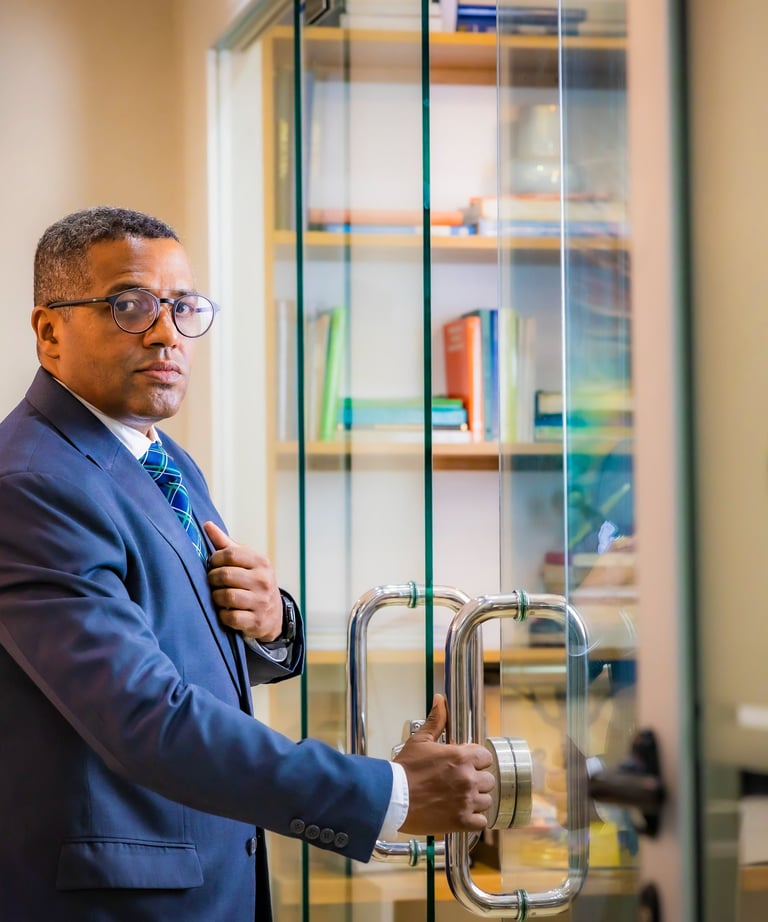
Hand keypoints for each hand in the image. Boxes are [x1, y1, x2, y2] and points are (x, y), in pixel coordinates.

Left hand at [203, 522, 282, 641]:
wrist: (274, 614)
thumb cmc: (253, 582)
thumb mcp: (246, 562)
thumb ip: (226, 544)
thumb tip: (207, 524)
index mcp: (261, 562)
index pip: (230, 554)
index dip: (215, 559)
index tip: (213, 564)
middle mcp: (264, 581)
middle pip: (225, 575)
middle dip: (213, 579)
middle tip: (213, 581)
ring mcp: (261, 602)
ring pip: (226, 596)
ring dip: (216, 597)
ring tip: (218, 596)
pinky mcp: (256, 621)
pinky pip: (229, 617)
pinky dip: (222, 615)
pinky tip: (225, 611)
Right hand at [395, 694, 494, 834]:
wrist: (393, 798)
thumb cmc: (405, 770)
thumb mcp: (420, 740)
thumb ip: (436, 720)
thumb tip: (440, 701)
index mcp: (461, 757)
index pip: (486, 757)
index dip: (477, 760)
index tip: (467, 764)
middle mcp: (468, 778)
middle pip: (488, 780)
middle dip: (477, 780)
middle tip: (461, 783)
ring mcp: (467, 801)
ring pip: (486, 800)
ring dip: (476, 800)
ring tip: (459, 799)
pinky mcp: (462, 821)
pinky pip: (481, 821)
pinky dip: (474, 819)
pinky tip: (460, 813)